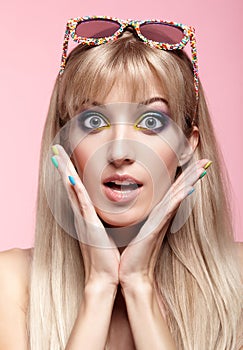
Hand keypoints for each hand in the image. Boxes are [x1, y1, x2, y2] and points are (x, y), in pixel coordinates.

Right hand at [51, 145, 119, 289]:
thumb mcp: (105, 235)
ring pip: (72, 191)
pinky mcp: (90, 227)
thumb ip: (103, 222)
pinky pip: (82, 205)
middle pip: (69, 186)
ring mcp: (84, 221)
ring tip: (59, 156)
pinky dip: (76, 191)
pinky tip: (71, 179)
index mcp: (86, 217)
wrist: (106, 277)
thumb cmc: (108, 258)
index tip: (67, 158)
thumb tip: (108, 213)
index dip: (70, 173)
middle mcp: (82, 216)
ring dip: (65, 173)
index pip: (76, 190)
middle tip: (57, 150)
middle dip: (63, 168)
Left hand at [118, 159, 210, 288]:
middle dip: (192, 174)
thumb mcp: (132, 229)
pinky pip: (170, 210)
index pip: (172, 191)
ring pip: (178, 196)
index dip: (182, 177)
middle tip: (205, 160)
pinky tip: (188, 188)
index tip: (192, 163)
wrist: (131, 273)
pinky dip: (180, 198)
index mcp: (156, 215)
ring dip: (190, 181)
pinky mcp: (158, 228)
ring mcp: (162, 221)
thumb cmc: (131, 252)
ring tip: (202, 167)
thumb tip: (130, 207)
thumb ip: (136, 218)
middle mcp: (162, 216)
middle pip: (180, 190)